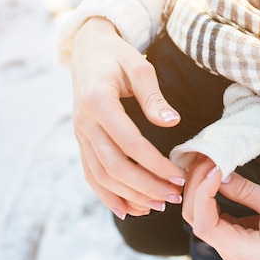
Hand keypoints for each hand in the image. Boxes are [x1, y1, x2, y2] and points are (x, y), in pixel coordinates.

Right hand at [70, 17, 185, 218]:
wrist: (88, 49)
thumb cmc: (118, 56)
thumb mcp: (139, 66)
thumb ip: (154, 97)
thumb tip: (172, 122)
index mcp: (98, 102)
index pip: (129, 143)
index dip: (154, 164)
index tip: (178, 176)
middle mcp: (84, 123)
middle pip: (113, 167)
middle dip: (145, 187)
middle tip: (173, 198)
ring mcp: (80, 134)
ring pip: (101, 176)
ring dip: (129, 195)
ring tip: (157, 206)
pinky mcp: (82, 141)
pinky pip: (90, 174)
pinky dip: (107, 195)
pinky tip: (127, 209)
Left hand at [183, 167, 259, 259]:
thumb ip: (247, 191)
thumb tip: (219, 174)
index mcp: (243, 250)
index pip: (205, 226)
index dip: (202, 195)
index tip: (214, 169)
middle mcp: (230, 251)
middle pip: (195, 219)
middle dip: (196, 186)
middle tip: (208, 159)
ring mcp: (227, 244)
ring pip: (198, 215)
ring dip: (198, 187)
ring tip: (208, 162)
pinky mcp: (230, 233)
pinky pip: (208, 213)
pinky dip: (206, 192)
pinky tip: (211, 173)